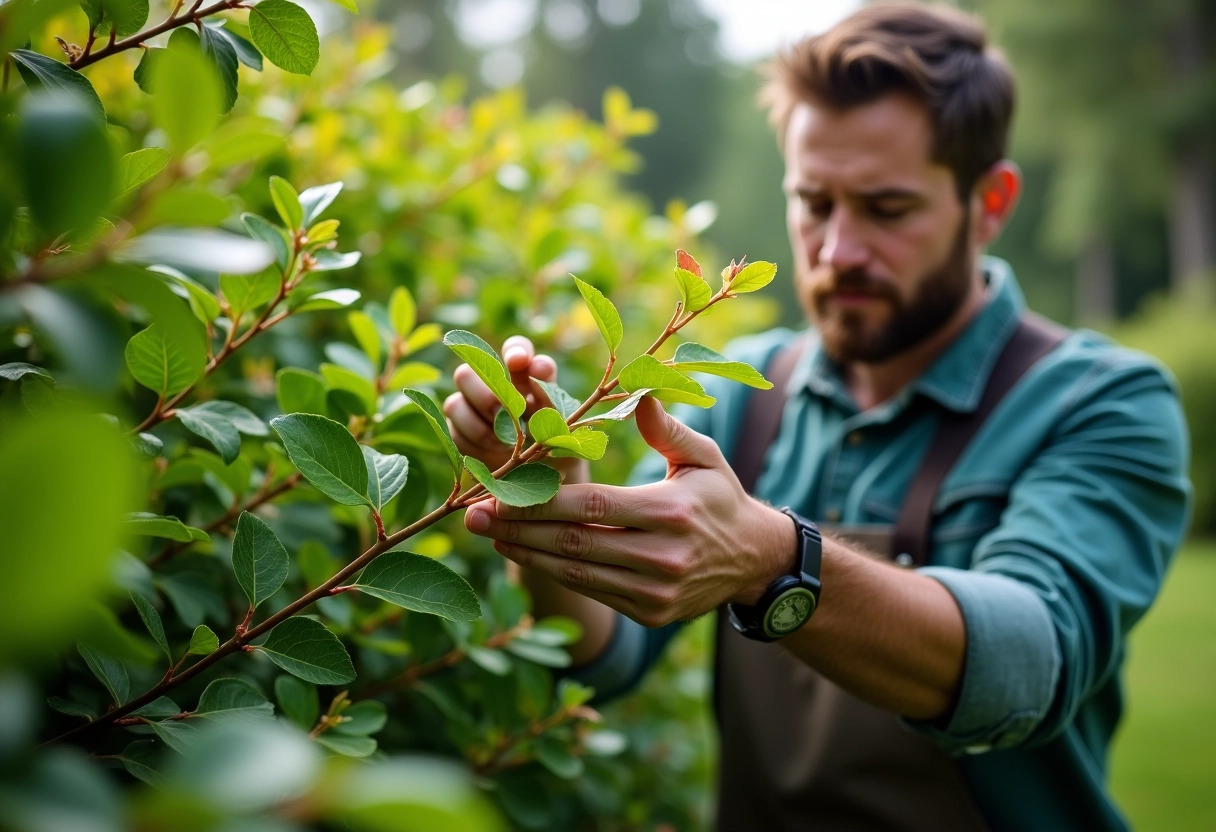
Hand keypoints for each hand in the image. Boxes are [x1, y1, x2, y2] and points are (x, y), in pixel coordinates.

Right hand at [444, 335, 562, 471]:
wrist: (549, 481)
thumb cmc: (557, 446)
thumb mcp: (564, 423)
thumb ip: (551, 394)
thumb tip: (538, 366)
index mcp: (525, 377)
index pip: (515, 349)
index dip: (513, 350)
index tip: (518, 362)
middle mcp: (493, 388)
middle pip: (466, 372)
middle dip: (484, 395)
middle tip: (503, 414)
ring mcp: (472, 410)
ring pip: (453, 403)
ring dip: (479, 425)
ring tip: (505, 443)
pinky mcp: (460, 434)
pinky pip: (453, 431)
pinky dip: (474, 443)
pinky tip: (496, 453)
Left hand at [464, 396, 797, 627]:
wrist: (753, 562)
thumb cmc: (719, 497)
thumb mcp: (703, 455)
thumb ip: (667, 427)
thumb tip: (640, 391)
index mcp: (670, 512)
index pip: (592, 506)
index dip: (541, 502)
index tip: (500, 492)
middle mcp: (662, 556)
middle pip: (574, 542)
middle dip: (518, 529)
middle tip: (474, 516)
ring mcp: (654, 591)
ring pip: (575, 571)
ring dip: (526, 554)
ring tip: (488, 535)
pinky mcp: (648, 613)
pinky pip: (591, 591)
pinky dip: (553, 573)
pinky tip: (524, 553)